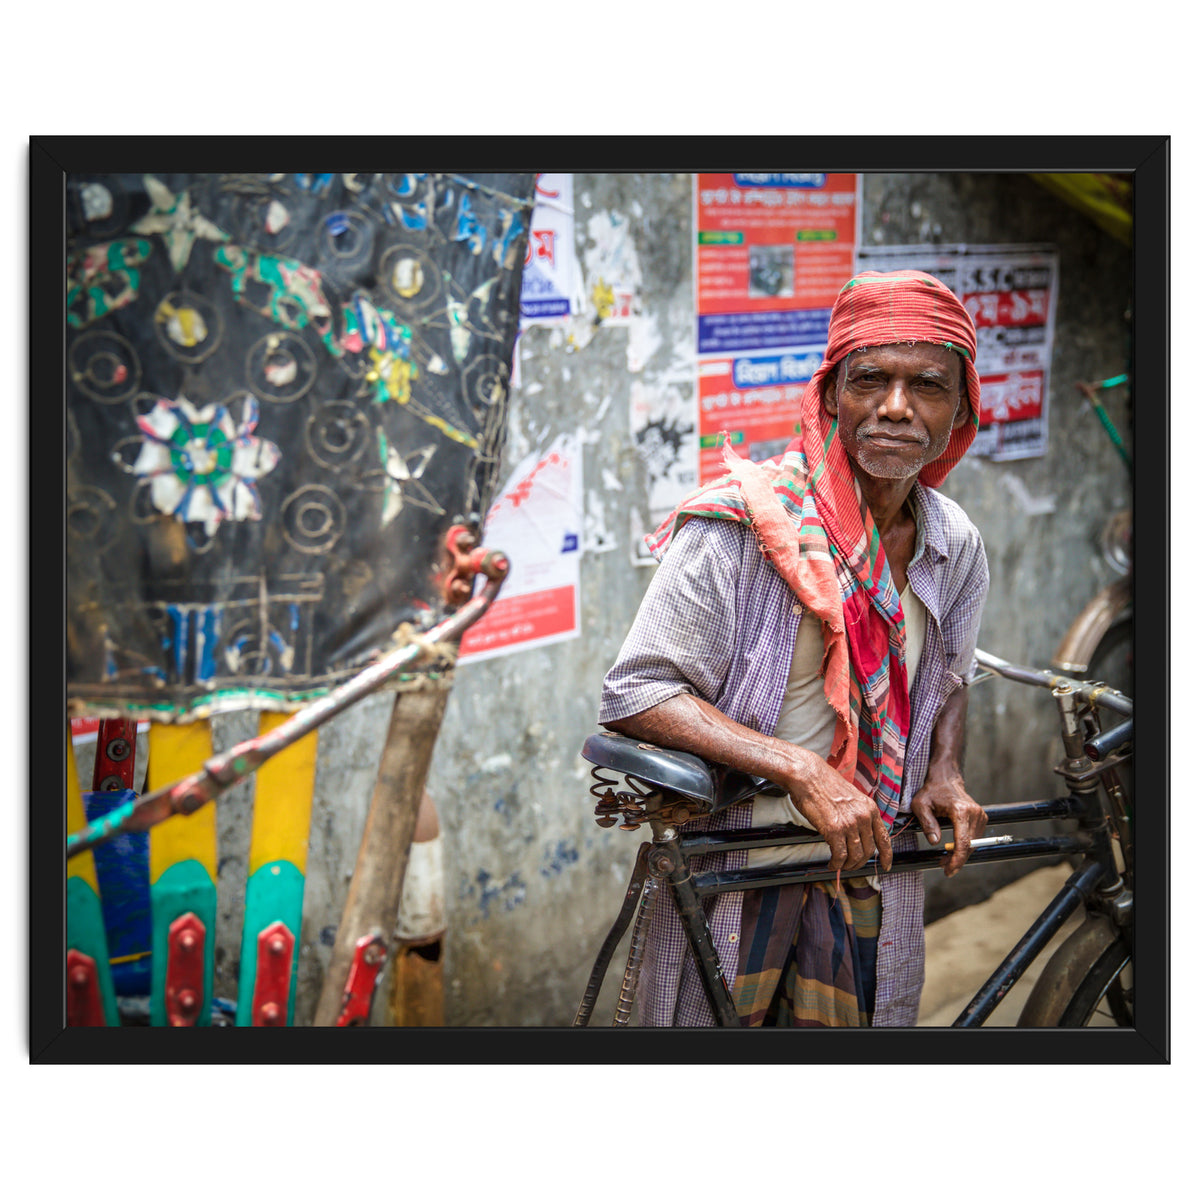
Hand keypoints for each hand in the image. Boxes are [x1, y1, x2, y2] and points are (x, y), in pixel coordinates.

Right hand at [788, 753, 892, 874]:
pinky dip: (836, 864)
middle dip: (860, 862)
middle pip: (869, 851)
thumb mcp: (851, 797)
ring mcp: (850, 824)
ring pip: (855, 856)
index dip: (886, 855)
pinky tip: (832, 864)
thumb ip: (858, 814)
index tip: (886, 865)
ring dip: (848, 865)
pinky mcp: (834, 830)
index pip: (884, 838)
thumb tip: (857, 833)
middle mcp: (863, 817)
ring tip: (840, 866)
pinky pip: (840, 855)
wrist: (808, 776)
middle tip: (851, 866)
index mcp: (869, 808)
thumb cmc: (824, 784)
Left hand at [910, 775, 986, 876]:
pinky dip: (964, 847)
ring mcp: (980, 816)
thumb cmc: (931, 791)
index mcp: (961, 811)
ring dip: (961, 854)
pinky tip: (952, 849)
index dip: (957, 859)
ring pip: (973, 844)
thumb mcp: (920, 805)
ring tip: (945, 859)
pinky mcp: (981, 818)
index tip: (949, 871)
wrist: (945, 779)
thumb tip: (935, 842)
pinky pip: (974, 838)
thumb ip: (927, 823)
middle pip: (970, 846)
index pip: (963, 842)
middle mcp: (975, 814)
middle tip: (943, 866)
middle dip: (957, 860)